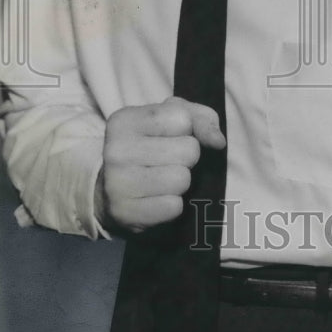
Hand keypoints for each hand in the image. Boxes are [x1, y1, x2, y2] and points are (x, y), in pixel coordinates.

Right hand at [98, 96, 225, 233]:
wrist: (113, 191)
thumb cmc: (151, 146)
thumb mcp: (173, 120)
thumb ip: (201, 118)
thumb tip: (218, 141)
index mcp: (124, 120)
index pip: (183, 119)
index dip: (186, 130)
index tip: (168, 137)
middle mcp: (115, 150)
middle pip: (188, 151)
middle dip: (186, 158)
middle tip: (166, 162)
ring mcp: (117, 184)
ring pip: (182, 180)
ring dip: (179, 183)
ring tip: (160, 180)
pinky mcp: (126, 214)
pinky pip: (174, 207)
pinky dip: (171, 205)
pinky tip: (155, 199)